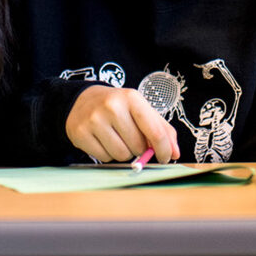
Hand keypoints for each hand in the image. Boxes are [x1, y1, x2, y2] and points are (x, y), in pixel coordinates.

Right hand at [65, 85, 179, 163]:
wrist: (80, 100)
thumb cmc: (116, 107)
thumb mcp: (139, 109)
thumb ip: (161, 129)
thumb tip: (175, 152)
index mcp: (131, 98)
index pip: (155, 132)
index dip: (164, 150)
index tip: (165, 157)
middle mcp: (112, 106)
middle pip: (138, 147)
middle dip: (139, 148)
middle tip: (130, 137)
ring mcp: (94, 120)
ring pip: (122, 155)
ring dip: (123, 152)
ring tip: (116, 138)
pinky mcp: (81, 133)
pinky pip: (104, 158)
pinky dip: (107, 154)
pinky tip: (102, 140)